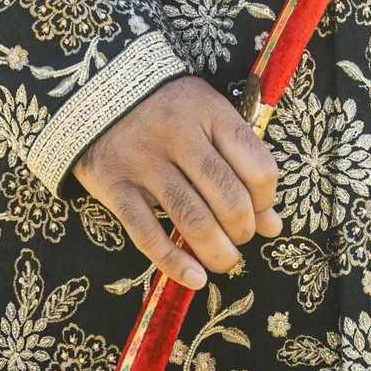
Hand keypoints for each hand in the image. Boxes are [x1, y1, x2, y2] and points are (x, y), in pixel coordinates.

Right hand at [73, 76, 280, 289]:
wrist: (97, 92)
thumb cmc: (166, 108)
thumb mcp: (208, 118)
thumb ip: (242, 164)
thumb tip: (273, 225)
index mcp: (209, 112)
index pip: (258, 167)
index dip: (266, 201)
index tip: (260, 210)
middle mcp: (179, 134)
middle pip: (228, 198)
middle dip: (243, 231)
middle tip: (239, 238)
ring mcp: (145, 162)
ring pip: (193, 221)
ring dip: (217, 253)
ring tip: (223, 261)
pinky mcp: (115, 186)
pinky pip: (148, 235)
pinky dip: (175, 263)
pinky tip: (195, 278)